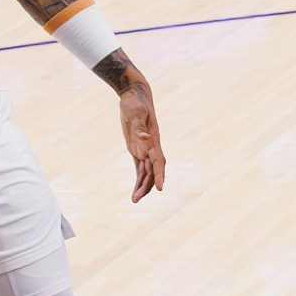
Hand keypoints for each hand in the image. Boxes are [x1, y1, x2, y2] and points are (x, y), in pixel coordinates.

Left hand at [117, 82, 166, 201]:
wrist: (134, 95)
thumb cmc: (134, 102)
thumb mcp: (135, 112)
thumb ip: (139, 125)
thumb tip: (144, 138)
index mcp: (153, 140)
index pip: (159, 161)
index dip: (160, 175)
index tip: (160, 188)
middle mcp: (150, 146)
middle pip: (152, 170)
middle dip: (147, 185)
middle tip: (136, 199)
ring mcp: (144, 148)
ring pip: (146, 172)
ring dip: (142, 186)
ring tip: (134, 200)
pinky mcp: (136, 148)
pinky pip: (140, 167)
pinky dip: (139, 179)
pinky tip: (135, 190)